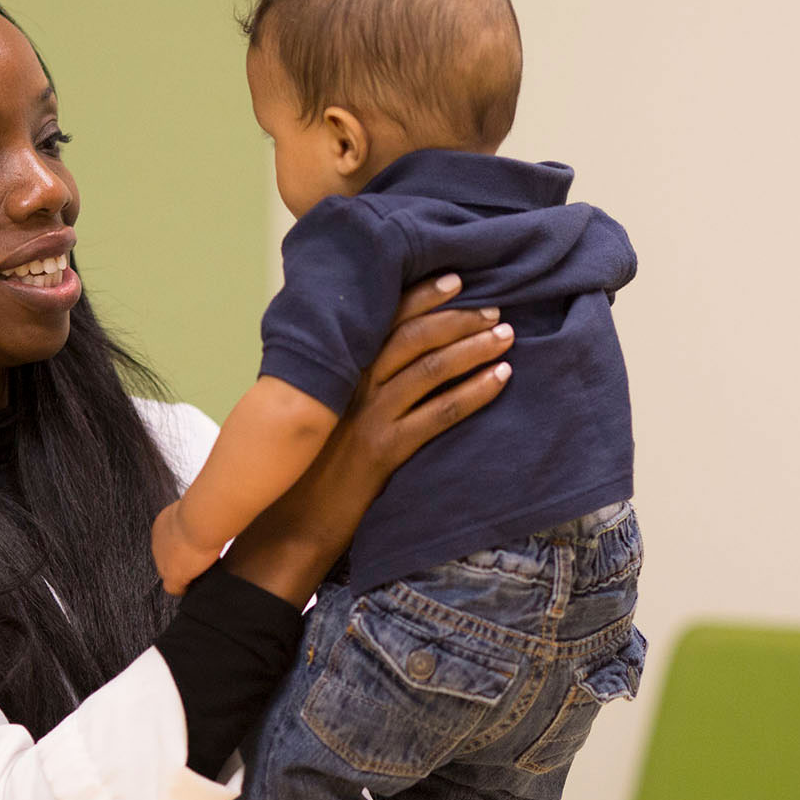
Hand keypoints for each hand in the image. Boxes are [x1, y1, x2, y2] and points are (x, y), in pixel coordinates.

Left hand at [152, 501, 221, 595]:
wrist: (201, 519)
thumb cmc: (204, 509)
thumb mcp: (198, 508)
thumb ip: (197, 515)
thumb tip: (210, 516)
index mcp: (162, 524)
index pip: (168, 539)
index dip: (180, 545)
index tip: (193, 546)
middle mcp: (158, 542)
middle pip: (167, 557)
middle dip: (180, 559)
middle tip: (198, 561)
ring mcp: (162, 560)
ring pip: (169, 572)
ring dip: (182, 572)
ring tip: (198, 574)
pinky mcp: (173, 575)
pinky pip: (173, 588)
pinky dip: (183, 589)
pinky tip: (193, 588)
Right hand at [220, 273, 513, 605]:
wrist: (293, 520)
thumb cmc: (311, 464)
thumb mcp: (325, 411)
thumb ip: (349, 379)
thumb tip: (387, 351)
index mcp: (339, 369)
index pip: (383, 319)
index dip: (421, 296)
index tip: (455, 279)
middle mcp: (352, 385)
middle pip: (411, 337)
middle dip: (457, 317)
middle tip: (494, 307)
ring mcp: (368, 417)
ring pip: (429, 370)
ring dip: (473, 348)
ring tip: (507, 335)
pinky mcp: (384, 451)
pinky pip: (439, 415)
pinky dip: (474, 393)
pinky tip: (501, 379)